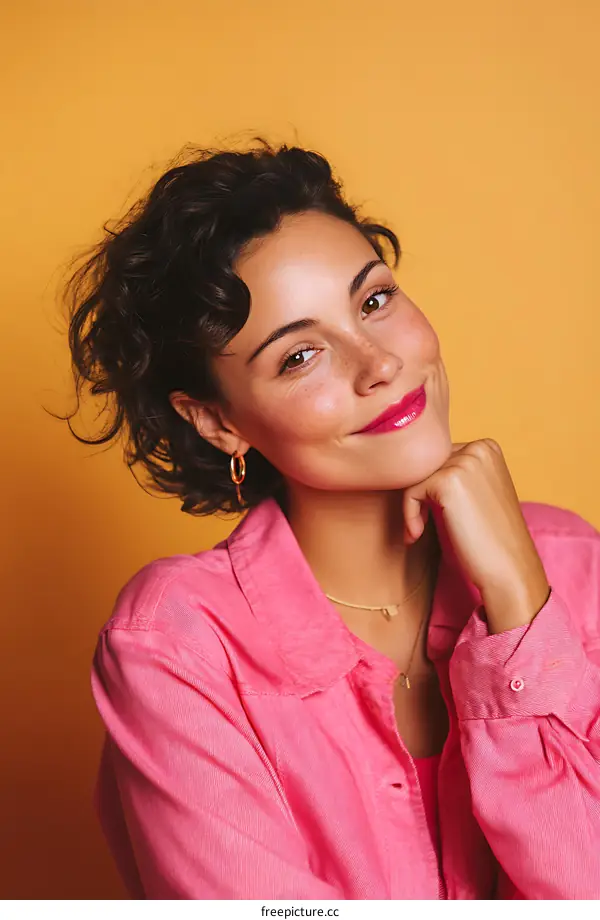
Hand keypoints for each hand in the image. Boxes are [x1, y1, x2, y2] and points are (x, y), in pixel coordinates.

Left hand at [403, 439, 550, 632]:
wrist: (509, 568)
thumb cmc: (490, 537)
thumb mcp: (477, 493)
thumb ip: (455, 474)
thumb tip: (413, 466)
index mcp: (487, 447)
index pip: (439, 456)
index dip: (429, 485)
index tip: (430, 513)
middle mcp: (478, 448)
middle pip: (425, 464)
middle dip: (418, 494)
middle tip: (419, 525)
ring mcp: (465, 462)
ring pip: (415, 476)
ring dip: (411, 507)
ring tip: (417, 531)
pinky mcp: (447, 482)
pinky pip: (410, 492)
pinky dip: (408, 515)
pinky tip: (417, 535)